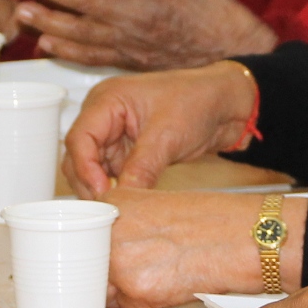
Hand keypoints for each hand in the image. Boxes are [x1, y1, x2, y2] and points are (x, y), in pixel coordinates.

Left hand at [13, 0, 275, 69]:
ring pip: (79, 32)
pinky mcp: (128, 58)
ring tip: (22, 11)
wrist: (228, 51)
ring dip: (48, 21)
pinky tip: (46, 43)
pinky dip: (66, 51)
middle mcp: (134, 14)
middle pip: (83, 1)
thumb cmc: (214, 6)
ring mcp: (129, 39)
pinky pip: (91, 56)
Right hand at [62, 61, 260, 196]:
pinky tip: (125, 202)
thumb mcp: (167, 136)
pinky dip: (117, 188)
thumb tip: (121, 199)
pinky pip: (112, 173)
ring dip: (102, 188)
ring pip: (93, 168)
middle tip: (106, 208)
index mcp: (107, 99)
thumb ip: (141, 167)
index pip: (79, 138)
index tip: (102, 192)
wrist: (227, 105)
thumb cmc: (199, 100)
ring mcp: (115, 133)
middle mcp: (104, 115)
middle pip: (79, 155)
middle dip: (90, 182)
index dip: (85, 168)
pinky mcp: (128, 150)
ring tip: (116, 208)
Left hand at [106, 188, 299, 307]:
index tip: (102, 259)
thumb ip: (123, 225)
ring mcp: (119, 262)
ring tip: (161, 272)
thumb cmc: (210, 220)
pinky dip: (146, 304)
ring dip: (127, 290)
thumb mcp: (156, 206)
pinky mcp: (136, 291)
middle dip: (109, 275)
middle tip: (142, 268)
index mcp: (111, 203)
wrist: (241, 236)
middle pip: (88, 267)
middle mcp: (108, 230)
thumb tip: (102, 252)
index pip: (82, 238)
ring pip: (105, 291)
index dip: (95, 253)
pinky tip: (170, 284)